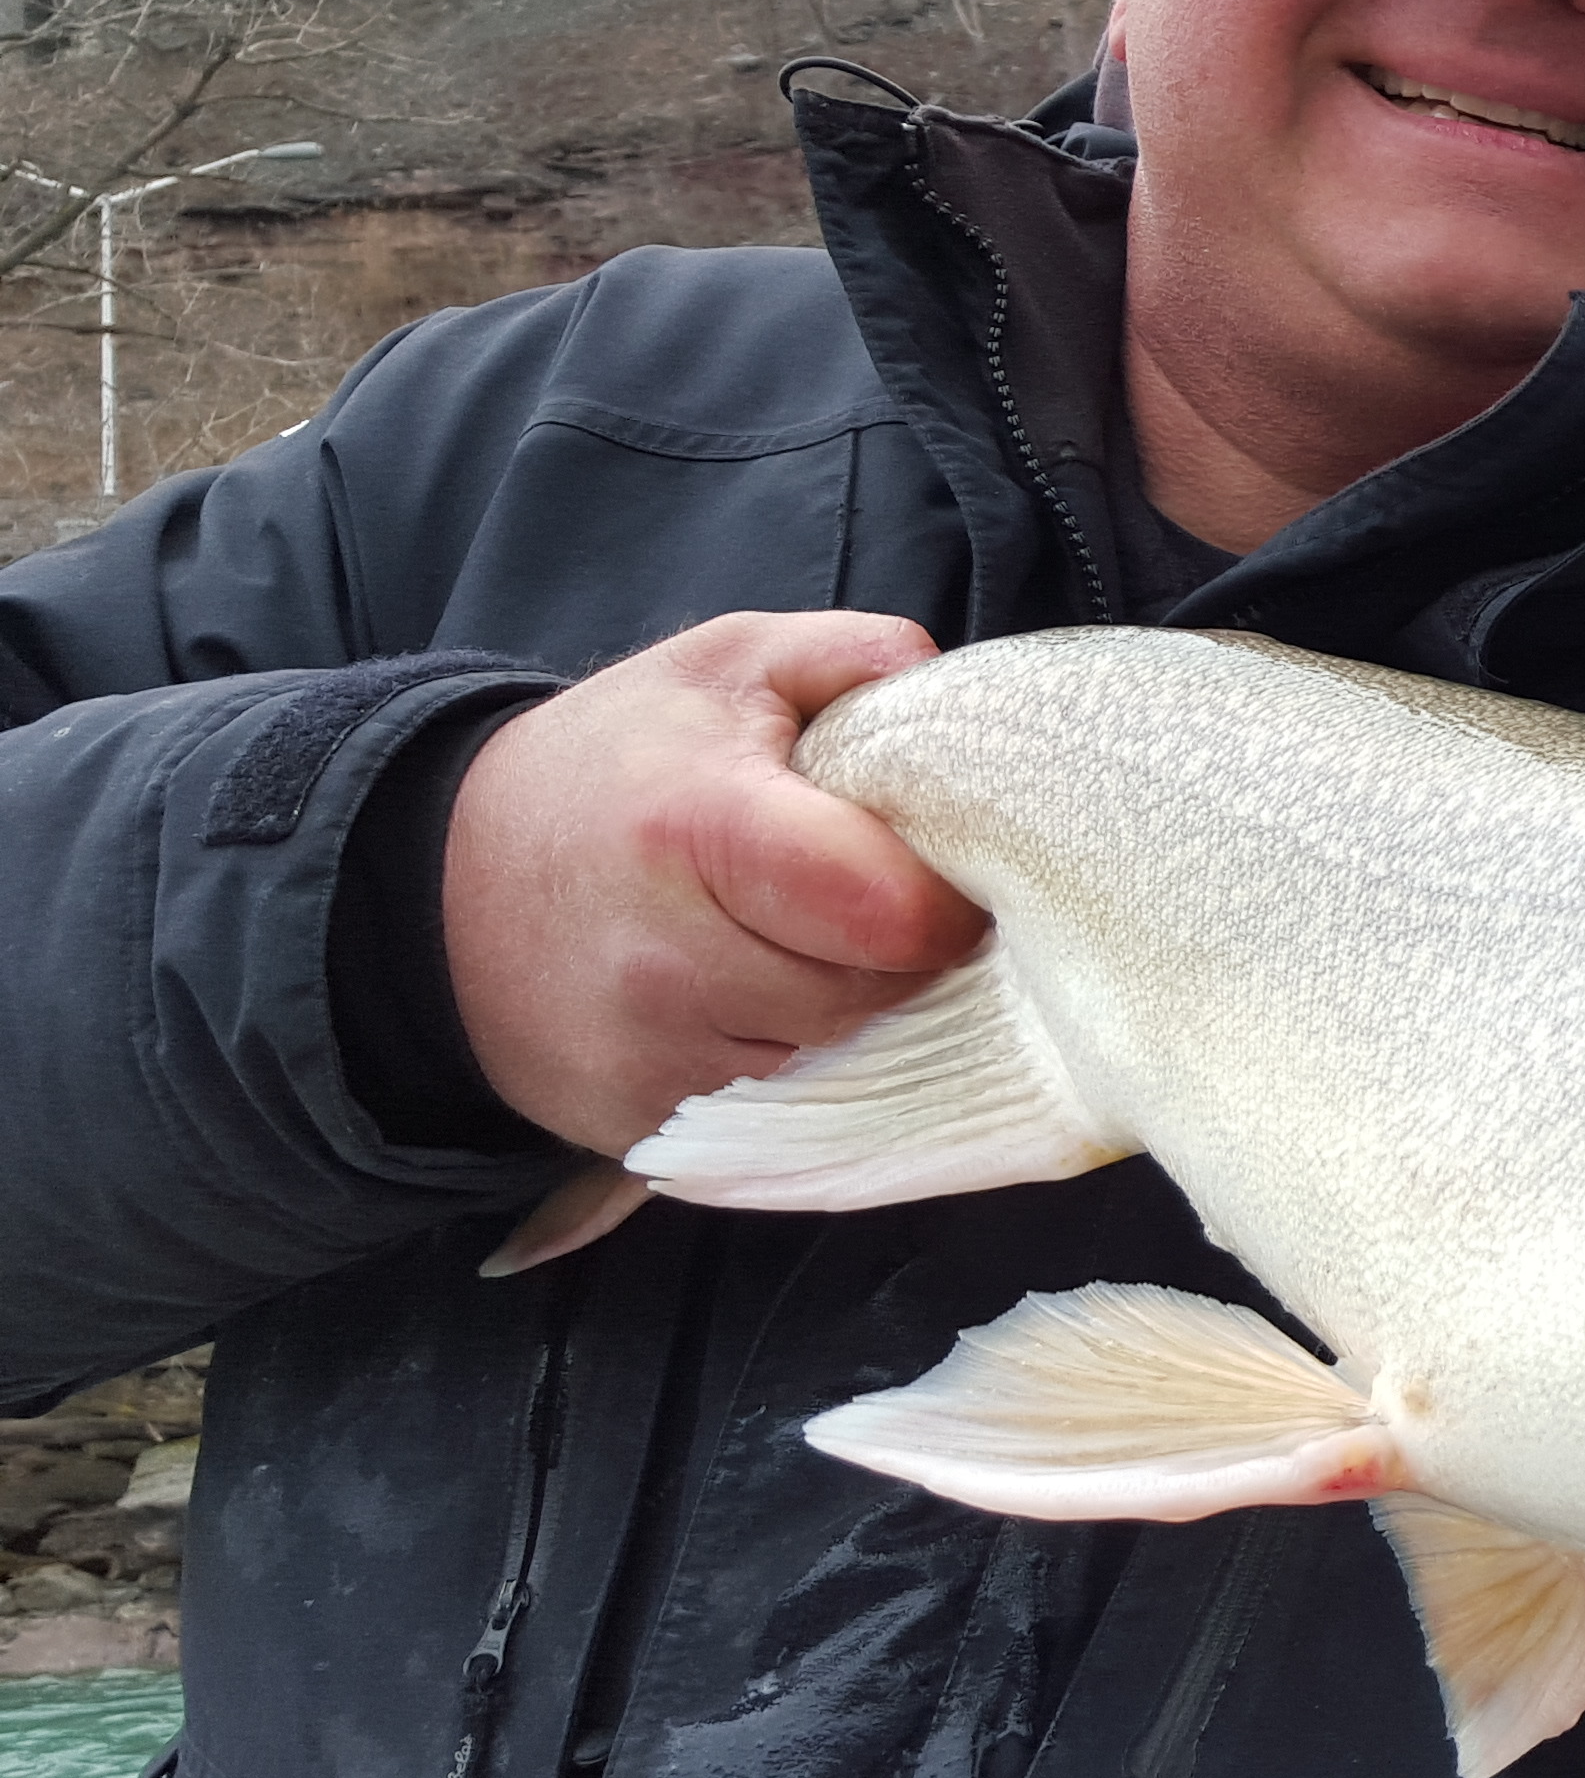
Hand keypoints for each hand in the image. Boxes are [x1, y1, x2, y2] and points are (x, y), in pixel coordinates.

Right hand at [441, 611, 992, 1155]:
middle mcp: (667, 961)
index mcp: (701, 829)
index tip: (939, 870)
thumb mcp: (725, 666)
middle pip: (878, 994)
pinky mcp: (636, 1123)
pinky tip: (758, 1001)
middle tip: (869, 903)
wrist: (446, 882)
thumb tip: (937, 676)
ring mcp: (648, 1056)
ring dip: (852, 1013)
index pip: (891, 910)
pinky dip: (794, 1063)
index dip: (944, 896)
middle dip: (902, 954)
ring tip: (806, 944)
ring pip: (836, 1059)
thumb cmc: (616, 763)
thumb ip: (850, 654)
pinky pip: (776, 1110)